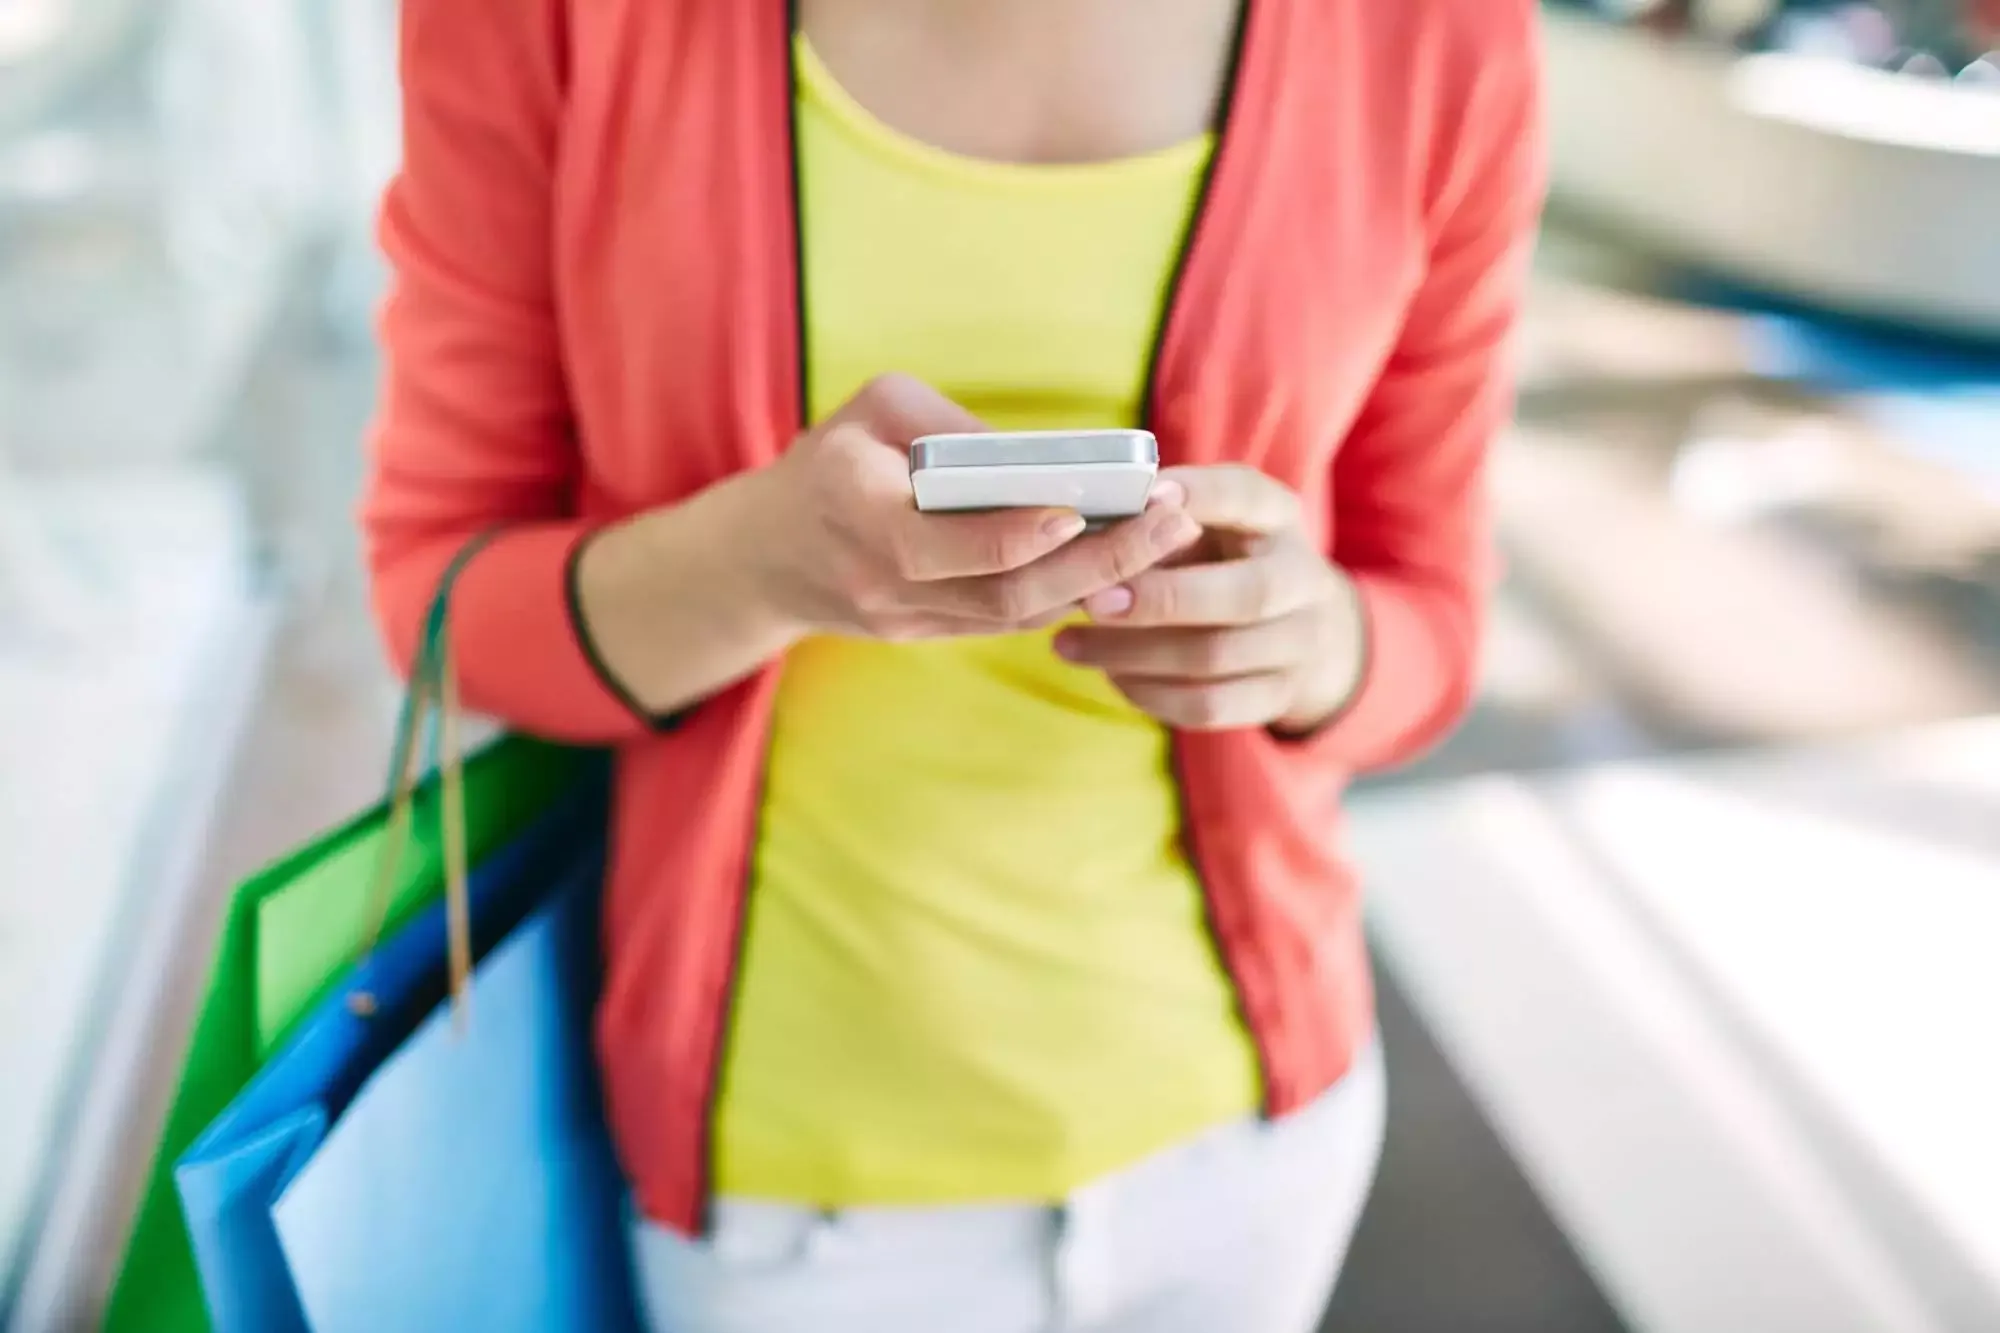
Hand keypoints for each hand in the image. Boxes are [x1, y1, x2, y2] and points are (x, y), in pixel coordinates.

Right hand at [750, 375, 1198, 639]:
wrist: (767, 557)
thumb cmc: (830, 462)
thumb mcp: (873, 410)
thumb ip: (947, 425)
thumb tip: (1036, 457)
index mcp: (859, 514)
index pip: (950, 542)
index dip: (1022, 532)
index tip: (1085, 507)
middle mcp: (884, 582)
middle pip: (1004, 591)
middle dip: (1098, 561)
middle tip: (1171, 523)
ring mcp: (907, 620)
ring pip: (1016, 616)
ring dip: (1098, 583)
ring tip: (1169, 540)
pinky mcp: (929, 635)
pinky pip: (1008, 620)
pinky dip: (1069, 595)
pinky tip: (1128, 565)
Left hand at [1053, 465, 1364, 731]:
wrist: (1303, 631)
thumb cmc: (1228, 561)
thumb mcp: (1212, 524)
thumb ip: (1164, 523)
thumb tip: (1093, 526)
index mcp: (1278, 518)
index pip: (1248, 496)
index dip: (1200, 495)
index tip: (1146, 495)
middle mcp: (1302, 579)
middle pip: (1246, 595)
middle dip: (1164, 599)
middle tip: (1092, 600)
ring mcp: (1298, 644)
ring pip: (1214, 657)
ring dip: (1133, 653)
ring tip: (1070, 643)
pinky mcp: (1278, 696)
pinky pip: (1208, 705)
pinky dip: (1150, 692)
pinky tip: (1109, 674)